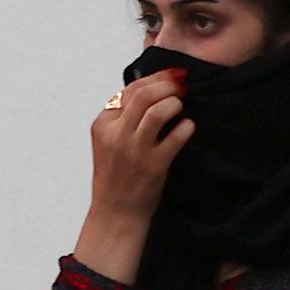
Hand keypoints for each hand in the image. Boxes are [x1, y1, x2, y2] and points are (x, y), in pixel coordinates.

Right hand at [73, 69, 194, 284]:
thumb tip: (154, 89)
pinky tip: (187, 127)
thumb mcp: (108, 143)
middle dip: (168, 84)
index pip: (129, 90)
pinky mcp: (154, 165)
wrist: (115, 214)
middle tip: (183, 85)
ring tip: (181, 107)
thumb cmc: (116, 177)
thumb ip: (123, 118)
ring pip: (158, 111)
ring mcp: (134, 150)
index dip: (156, 78)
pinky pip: (176, 136)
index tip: (173, 75)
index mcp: (102, 125)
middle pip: (143, 95)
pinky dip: (186, 127)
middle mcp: (116, 135)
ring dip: (175, 103)